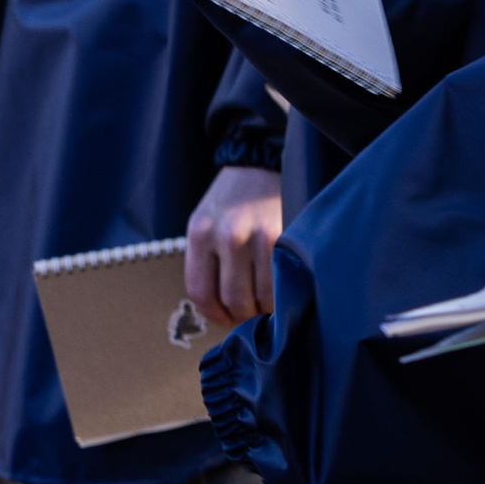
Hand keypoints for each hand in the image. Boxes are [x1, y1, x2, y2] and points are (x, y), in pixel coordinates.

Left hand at [184, 166, 283, 330]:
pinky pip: (281, 282)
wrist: (259, 165)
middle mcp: (227, 236)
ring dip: (264, 310)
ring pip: (261, 296)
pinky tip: (279, 292)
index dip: (213, 314)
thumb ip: (206, 262)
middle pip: (233, 298)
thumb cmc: (230, 201)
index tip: (223, 318)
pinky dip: (280, 296)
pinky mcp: (284, 237)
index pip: (201, 291)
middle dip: (241, 316)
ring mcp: (258, 236)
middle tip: (247, 314)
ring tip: (265, 304)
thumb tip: (218, 308)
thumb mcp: (205, 225)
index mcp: (200, 234)